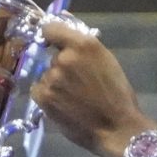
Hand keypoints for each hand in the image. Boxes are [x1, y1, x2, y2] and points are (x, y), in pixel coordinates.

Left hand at [32, 18, 149, 156]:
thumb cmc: (118, 95)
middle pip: (52, 56)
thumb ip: (84, 46)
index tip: (53, 43)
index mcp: (84, 44)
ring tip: (73, 98)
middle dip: (61, 66)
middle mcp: (64, 57)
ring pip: (46, 75)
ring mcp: (51, 77)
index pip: (51, 28)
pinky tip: (63, 105)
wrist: (117, 128)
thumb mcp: (107, 61)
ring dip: (55, 83)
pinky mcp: (43, 96)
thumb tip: (63, 27)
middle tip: (78, 83)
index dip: (51, 36)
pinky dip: (47, 95)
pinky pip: (38, 89)